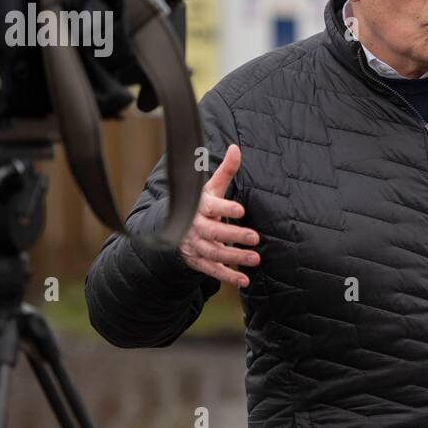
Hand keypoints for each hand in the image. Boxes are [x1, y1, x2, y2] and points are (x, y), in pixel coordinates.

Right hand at [177, 144, 259, 286]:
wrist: (172, 226)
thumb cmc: (199, 204)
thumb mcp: (210, 188)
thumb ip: (225, 171)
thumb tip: (236, 148)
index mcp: (199, 206)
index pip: (210, 206)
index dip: (224, 207)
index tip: (240, 209)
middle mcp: (195, 227)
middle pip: (213, 232)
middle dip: (233, 235)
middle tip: (255, 237)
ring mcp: (195, 245)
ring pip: (213, 253)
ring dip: (234, 258)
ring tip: (255, 259)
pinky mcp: (197, 261)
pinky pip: (211, 270)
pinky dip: (227, 276)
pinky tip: (244, 280)